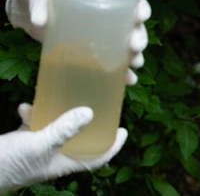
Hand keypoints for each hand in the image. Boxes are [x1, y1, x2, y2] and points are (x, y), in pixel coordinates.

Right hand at [0, 103, 126, 192]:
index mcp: (64, 163)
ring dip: (59, 115)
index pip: (96, 158)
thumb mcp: (39, 144)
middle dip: (88, 124)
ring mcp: (38, 150)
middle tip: (97, 105)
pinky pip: (34, 126)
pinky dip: (32, 114)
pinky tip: (25, 106)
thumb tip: (89, 113)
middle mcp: (54, 157)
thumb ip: (64, 129)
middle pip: (79, 141)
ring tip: (62, 98)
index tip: (124, 131)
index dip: (112, 146)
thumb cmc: (7, 164)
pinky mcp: (22, 143)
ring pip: (57, 130)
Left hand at [6, 0, 151, 84]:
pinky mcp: (88, 52)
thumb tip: (39, 21)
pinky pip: (110, 64)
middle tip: (135, 46)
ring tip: (135, 65)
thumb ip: (40, 4)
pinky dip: (121, 73)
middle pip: (133, 26)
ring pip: (127, 46)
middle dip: (139, 37)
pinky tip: (128, 81)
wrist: (26, 7)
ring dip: (135, 56)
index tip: (141, 16)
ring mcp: (99, 36)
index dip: (141, 7)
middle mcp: (107, 16)